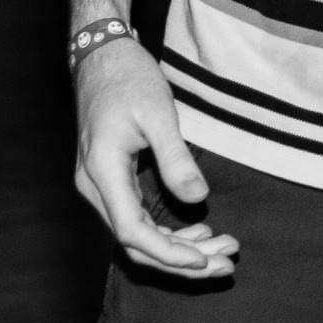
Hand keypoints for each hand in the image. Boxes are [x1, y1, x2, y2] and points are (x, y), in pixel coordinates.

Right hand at [71, 40, 239, 278]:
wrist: (101, 57)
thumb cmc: (128, 78)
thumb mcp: (158, 113)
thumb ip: (175, 158)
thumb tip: (197, 200)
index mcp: (102, 171)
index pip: (132, 232)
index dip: (169, 254)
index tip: (206, 261)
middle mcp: (94, 187)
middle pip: (136, 244)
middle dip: (183, 260)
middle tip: (228, 265)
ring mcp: (98, 187)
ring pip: (137, 236)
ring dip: (179, 249)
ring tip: (223, 252)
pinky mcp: (109, 183)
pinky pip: (136, 219)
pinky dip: (167, 233)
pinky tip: (199, 235)